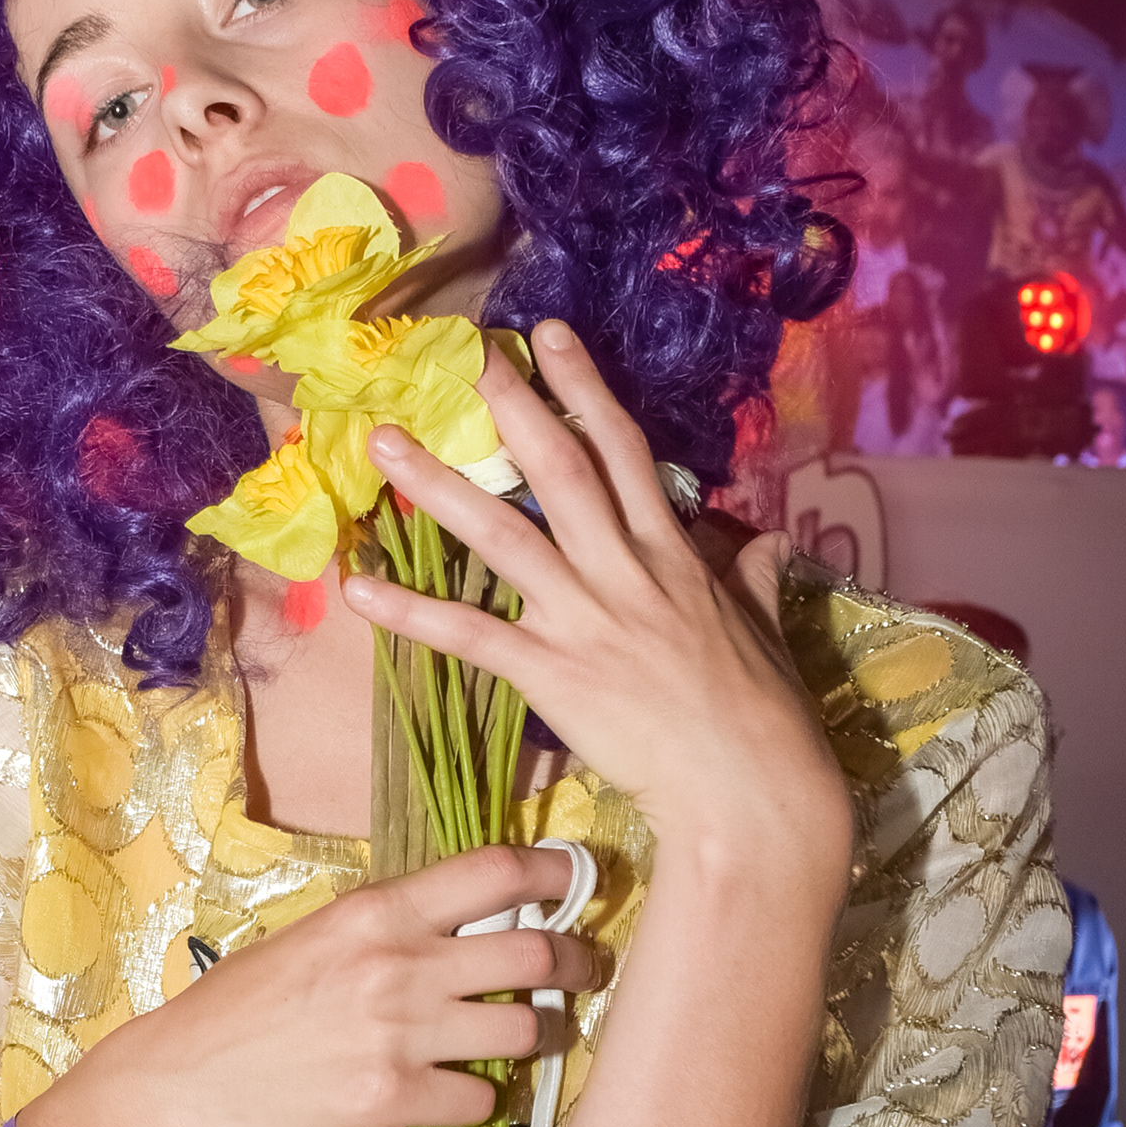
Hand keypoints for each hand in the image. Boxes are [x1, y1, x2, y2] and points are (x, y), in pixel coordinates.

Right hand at [117, 843, 598, 1126]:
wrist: (188, 1079)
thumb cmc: (250, 1002)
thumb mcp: (319, 935)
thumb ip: (393, 925)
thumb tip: (475, 917)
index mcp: (377, 911)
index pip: (494, 873)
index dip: (554, 873)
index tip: (578, 880)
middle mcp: (398, 966)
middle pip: (534, 955)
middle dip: (577, 962)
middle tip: (586, 969)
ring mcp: (400, 1035)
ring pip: (525, 1031)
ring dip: (544, 1035)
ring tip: (538, 1036)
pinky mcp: (394, 1099)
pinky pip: (482, 1097)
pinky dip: (485, 1097)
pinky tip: (466, 1090)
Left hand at [343, 323, 853, 891]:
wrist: (750, 791)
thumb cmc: (766, 718)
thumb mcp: (766, 631)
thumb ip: (755, 578)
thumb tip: (766, 543)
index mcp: (673, 554)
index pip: (623, 449)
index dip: (583, 386)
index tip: (546, 334)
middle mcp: (623, 571)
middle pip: (556, 468)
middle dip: (506, 405)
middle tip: (457, 354)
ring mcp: (584, 619)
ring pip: (501, 534)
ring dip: (436, 486)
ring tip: (383, 442)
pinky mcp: (552, 674)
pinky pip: (469, 634)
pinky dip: (411, 612)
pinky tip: (358, 587)